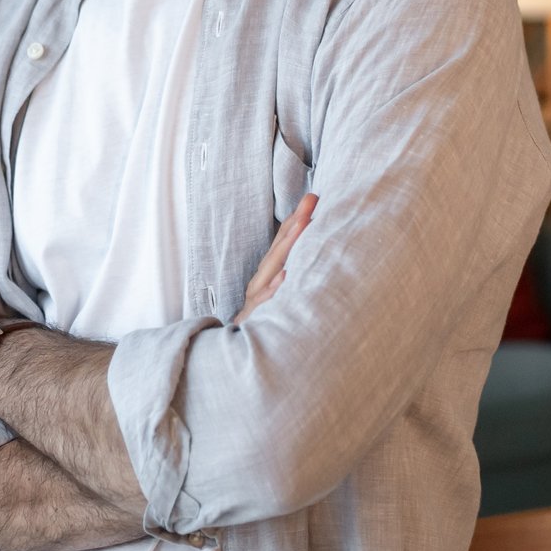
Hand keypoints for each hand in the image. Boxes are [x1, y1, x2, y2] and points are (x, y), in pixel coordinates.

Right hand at [232, 194, 315, 324]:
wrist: (238, 352)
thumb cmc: (263, 319)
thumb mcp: (277, 294)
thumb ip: (289, 272)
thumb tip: (308, 253)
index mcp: (269, 272)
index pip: (283, 240)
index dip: (297, 218)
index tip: (313, 197)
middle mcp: (262, 279)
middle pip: (279, 247)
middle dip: (295, 223)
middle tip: (311, 201)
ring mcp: (257, 295)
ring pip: (272, 268)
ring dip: (287, 246)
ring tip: (302, 225)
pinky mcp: (256, 315)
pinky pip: (266, 301)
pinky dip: (275, 288)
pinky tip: (286, 276)